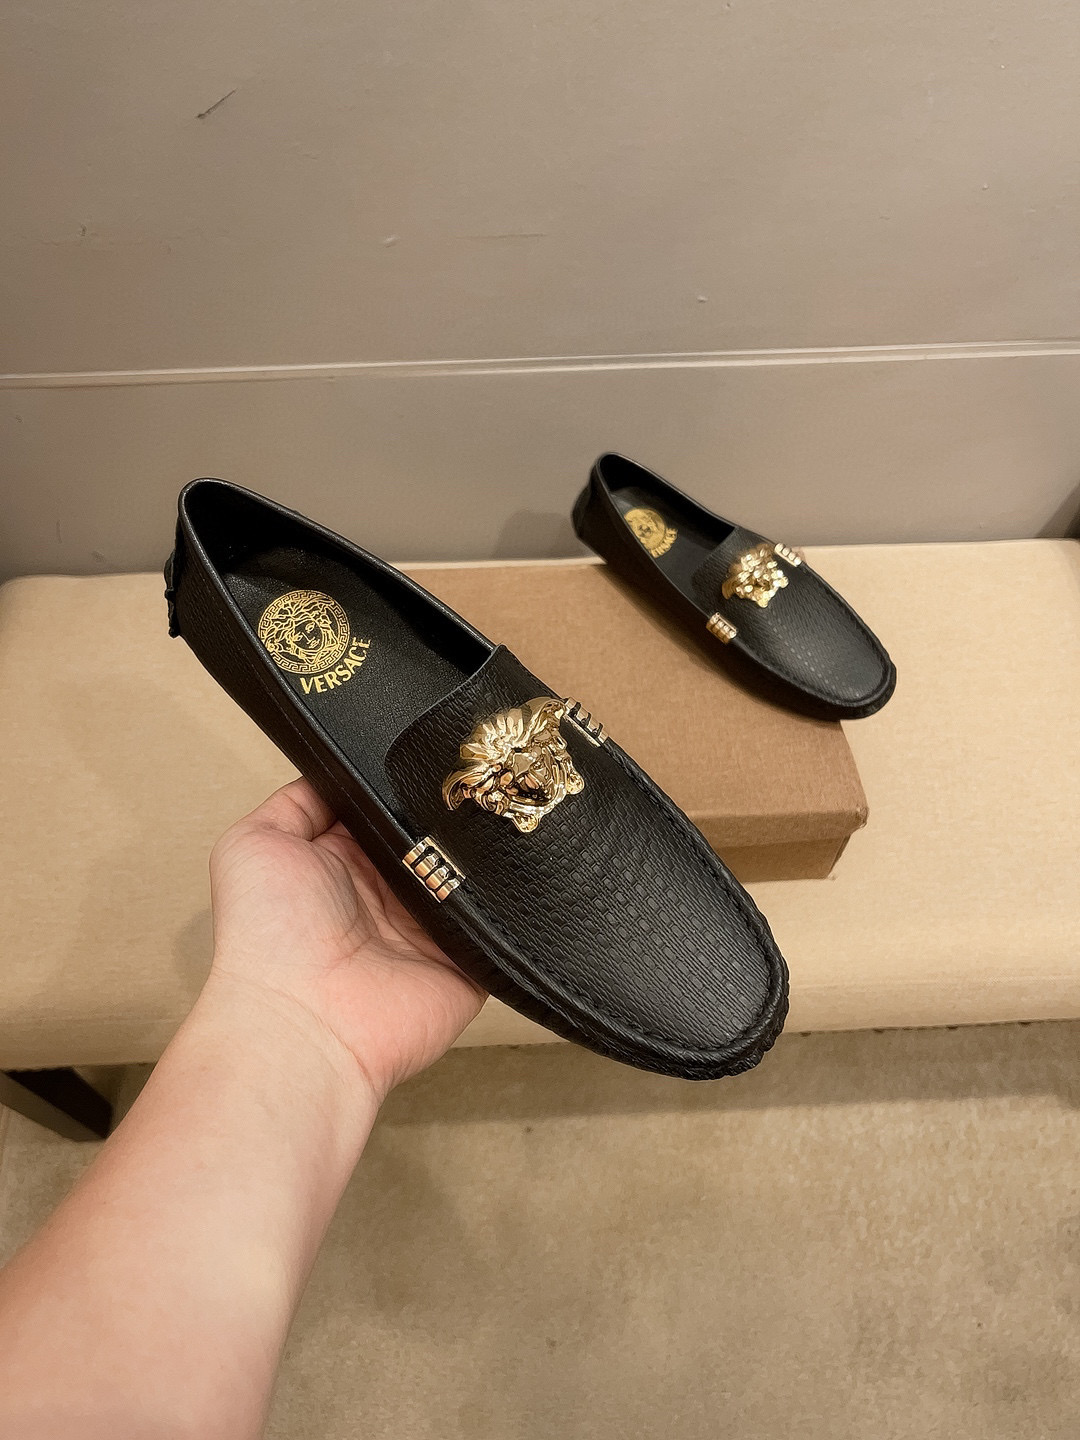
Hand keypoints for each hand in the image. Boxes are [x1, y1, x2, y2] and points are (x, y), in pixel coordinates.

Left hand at [206, 779, 485, 1102]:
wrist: (305, 1022)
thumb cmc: (266, 937)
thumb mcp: (254, 844)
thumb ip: (298, 802)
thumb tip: (337, 772)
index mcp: (341, 861)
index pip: (384, 808)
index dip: (401, 780)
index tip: (426, 746)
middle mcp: (388, 891)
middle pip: (434, 831)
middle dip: (449, 805)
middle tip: (472, 768)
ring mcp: (431, 925)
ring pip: (472, 867)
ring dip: (479, 844)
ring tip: (495, 802)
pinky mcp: (468, 957)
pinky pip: (499, 917)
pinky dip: (507, 895)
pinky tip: (514, 856)